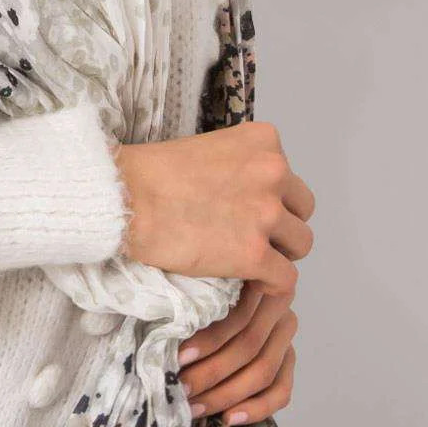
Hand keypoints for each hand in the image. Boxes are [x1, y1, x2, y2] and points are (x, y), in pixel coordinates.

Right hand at [112, 120, 314, 293]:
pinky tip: (251, 282)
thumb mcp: (209, 148)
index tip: (245, 209)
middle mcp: (274, 172)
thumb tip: (250, 193)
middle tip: (250, 235)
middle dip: (281, 225)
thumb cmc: (152, 173)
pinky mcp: (253, 254)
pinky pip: (285, 278)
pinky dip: (271, 285)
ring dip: (279, 253)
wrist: (125, 198)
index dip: (270, 197)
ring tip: (249, 259)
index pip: (289, 177)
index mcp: (264, 141)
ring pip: (301, 244)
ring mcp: (266, 214)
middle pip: (302, 209)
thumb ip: (240, 165)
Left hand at [175, 279, 297, 426]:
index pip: (238, 318)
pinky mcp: (288, 363)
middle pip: (248, 347)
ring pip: (263, 372)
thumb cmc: (199, 300)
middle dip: (210, 373)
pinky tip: (230, 418)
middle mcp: (280, 309)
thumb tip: (168, 337)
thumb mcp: (197, 291)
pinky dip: (256, 408)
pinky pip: (281, 392)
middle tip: (182, 389)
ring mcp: (286, 337)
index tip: (178, 358)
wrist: (219, 310)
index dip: (208, 340)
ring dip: (225, 394)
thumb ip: (193, 307)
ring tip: (195, 407)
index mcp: (260, 284)